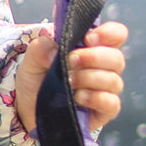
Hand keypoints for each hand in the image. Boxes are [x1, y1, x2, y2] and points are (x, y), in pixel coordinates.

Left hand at [15, 20, 127, 137]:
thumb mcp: (32, 59)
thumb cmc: (37, 78)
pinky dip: (96, 98)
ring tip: (68, 80)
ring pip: (114, 80)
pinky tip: (78, 97)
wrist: (27, 107)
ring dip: (89, 78)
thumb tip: (55, 51)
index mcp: (93, 49)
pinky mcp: (103, 111)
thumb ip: (41, 48)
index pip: (116, 34)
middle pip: (117, 58)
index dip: (108, 33)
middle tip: (70, 60)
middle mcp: (103, 68)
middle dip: (94, 57)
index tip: (88, 38)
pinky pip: (112, 103)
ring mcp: (105, 90)